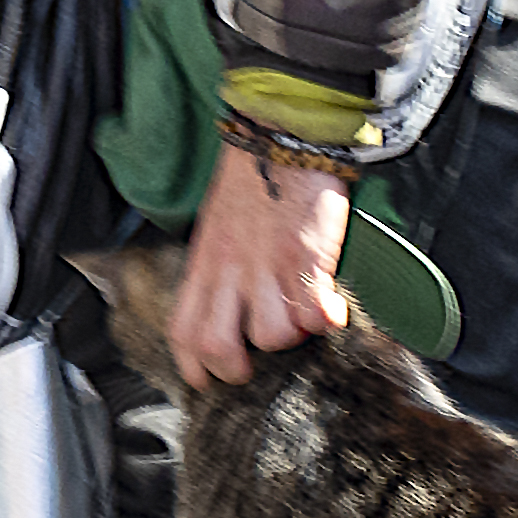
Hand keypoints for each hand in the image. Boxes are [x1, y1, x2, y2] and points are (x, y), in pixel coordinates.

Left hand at [163, 136, 349, 391]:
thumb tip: (231, 310)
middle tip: (255, 365)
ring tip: (301, 317)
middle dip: (236, 368)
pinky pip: (314, 312)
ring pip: (271, 334)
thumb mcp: (217, 229)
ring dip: (291, 336)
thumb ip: (220, 271)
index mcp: (204, 264)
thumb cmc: (251, 185)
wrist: (279, 136)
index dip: (194, 366)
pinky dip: (326, 321)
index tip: (209, 380)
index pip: (183, 330)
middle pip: (216, 343)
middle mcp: (229, 270)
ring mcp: (266, 265)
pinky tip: (333, 309)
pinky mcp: (304, 256)